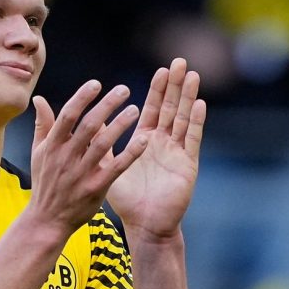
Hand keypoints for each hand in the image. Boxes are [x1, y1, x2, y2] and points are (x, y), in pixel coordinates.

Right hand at [29, 80, 148, 235]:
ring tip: (135, 109)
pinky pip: (116, 167)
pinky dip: (130, 153)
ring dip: (120, 125)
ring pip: (103, 144)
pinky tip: (143, 140)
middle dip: (106, 105)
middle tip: (123, 90)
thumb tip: (39, 99)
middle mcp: (66, 157)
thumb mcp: (38, 153)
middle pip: (89, 125)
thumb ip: (42, 125)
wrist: (47, 220)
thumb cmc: (45, 183)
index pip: (68, 115)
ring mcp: (81, 173)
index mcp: (53, 146)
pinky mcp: (96, 188)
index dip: (82, 98)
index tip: (96, 84)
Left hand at [106, 58, 206, 240]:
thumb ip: (100, 142)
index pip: (153, 109)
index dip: (158, 90)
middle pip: (171, 108)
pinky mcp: (187, 165)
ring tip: (191, 75)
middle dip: (176, 86)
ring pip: (184, 119)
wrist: (144, 225)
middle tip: (180, 62)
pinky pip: (192, 140)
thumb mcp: (109, 166)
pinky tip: (199, 104)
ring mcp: (177, 152)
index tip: (162, 70)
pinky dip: (196, 122)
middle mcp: (164, 144)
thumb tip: (89, 120)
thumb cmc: (126, 199)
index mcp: (145, 141)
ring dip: (188, 97)